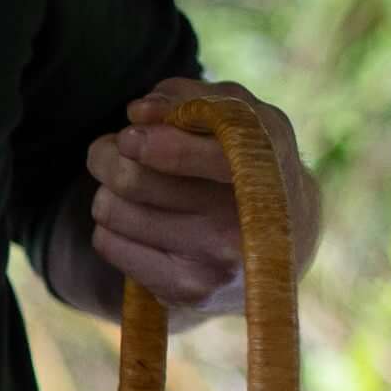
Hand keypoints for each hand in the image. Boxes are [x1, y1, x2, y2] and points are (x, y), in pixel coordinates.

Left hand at [83, 75, 321, 313]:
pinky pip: (108, 244)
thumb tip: (139, 112)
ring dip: (108, 189)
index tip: (130, 133)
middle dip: (109, 155)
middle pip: (133, 180)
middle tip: (115, 149)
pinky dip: (109, 224)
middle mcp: (241, 225)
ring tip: (131, 185)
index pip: (202, 157)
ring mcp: (214, 265)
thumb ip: (192, 99)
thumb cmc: (249, 161)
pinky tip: (136, 220)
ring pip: (112, 210)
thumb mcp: (240, 118)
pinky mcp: (185, 292)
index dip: (153, 142)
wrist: (282, 242)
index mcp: (261, 172)